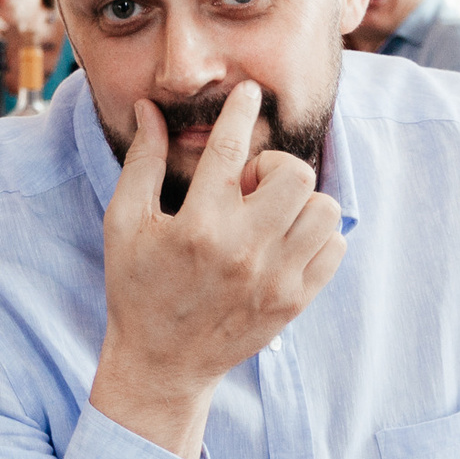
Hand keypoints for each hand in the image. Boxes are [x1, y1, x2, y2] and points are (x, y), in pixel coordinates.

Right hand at [90, 82, 344, 458]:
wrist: (161, 365)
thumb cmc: (137, 288)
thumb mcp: (124, 223)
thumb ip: (143, 162)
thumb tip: (150, 109)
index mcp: (197, 226)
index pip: (229, 148)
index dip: (240, 110)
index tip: (248, 93)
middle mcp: (242, 250)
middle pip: (295, 174)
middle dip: (273, 166)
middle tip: (248, 186)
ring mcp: (275, 279)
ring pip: (324, 209)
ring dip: (299, 201)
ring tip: (269, 215)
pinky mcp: (295, 301)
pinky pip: (335, 247)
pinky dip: (317, 234)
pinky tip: (285, 239)